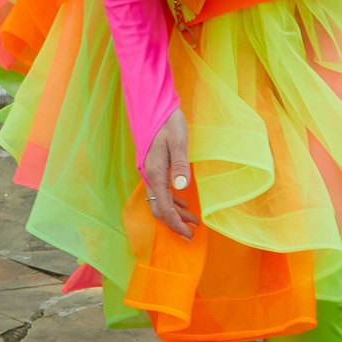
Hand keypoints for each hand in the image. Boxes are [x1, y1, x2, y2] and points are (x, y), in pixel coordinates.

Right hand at [142, 111, 197, 240]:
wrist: (154, 107)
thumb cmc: (168, 122)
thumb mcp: (177, 141)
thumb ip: (180, 165)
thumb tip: (182, 188)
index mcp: (154, 172)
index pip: (163, 207)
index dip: (175, 223)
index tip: (188, 235)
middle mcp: (149, 175)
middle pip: (158, 208)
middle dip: (174, 223)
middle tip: (191, 233)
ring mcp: (150, 172)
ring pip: (159, 201)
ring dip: (174, 213)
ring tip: (192, 220)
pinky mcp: (154, 167)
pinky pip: (160, 192)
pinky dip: (171, 202)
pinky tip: (183, 202)